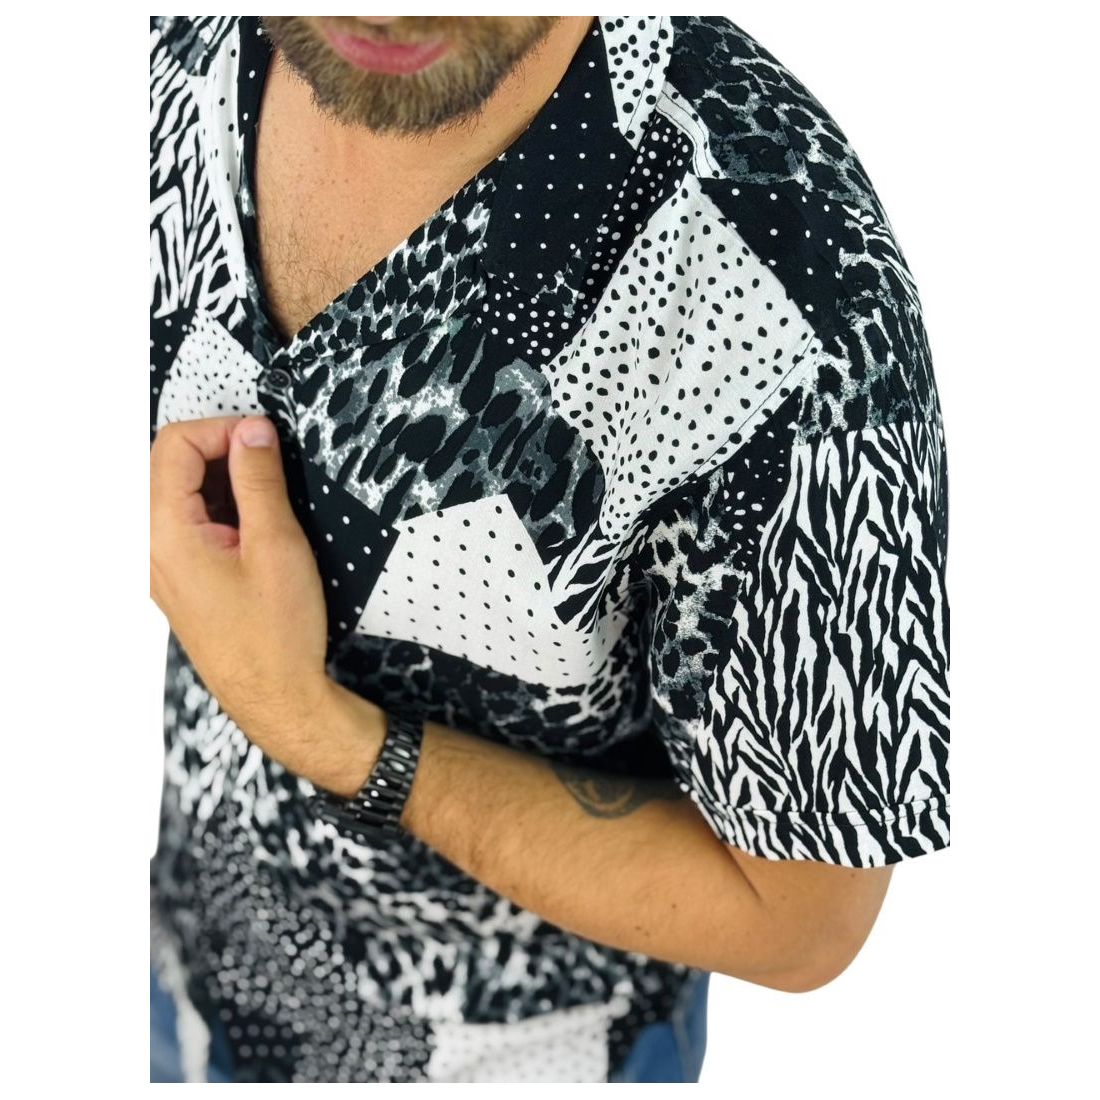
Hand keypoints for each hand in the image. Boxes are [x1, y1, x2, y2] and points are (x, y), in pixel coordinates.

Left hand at [150, 414, 336, 778]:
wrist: (276, 696)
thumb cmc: (277, 634)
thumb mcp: (277, 544)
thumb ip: (259, 480)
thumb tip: (253, 431)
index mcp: (164, 534)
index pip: (173, 446)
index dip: (222, 430)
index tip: (265, 439)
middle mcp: (148, 548)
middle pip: (167, 465)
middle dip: (219, 450)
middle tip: (269, 462)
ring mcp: (159, 564)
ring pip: (176, 492)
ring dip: (220, 479)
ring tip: (267, 497)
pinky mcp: (176, 576)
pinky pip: (184, 521)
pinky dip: (217, 507)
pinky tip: (254, 525)